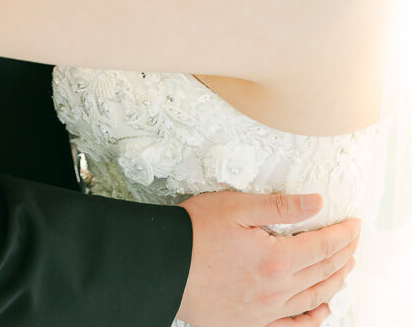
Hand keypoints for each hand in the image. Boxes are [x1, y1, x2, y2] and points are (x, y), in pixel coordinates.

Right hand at [177, 191, 359, 326]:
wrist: (163, 266)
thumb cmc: (195, 231)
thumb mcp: (238, 207)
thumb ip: (281, 207)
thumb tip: (317, 203)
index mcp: (276, 259)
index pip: (322, 247)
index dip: (342, 235)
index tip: (354, 224)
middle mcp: (276, 290)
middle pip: (323, 273)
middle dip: (344, 255)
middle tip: (354, 242)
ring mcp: (265, 311)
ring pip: (313, 299)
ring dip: (335, 282)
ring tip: (346, 268)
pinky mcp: (251, 323)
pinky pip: (292, 326)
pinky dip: (312, 319)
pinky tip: (322, 310)